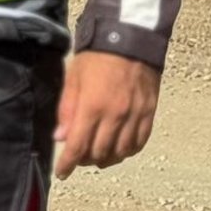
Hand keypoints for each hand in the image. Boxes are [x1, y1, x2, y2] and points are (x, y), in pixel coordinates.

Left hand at [55, 51, 159, 176]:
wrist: (130, 38)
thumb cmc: (96, 56)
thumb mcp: (74, 77)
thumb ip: (67, 108)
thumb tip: (61, 137)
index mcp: (92, 106)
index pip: (78, 146)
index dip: (68, 164)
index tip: (62, 173)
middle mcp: (116, 116)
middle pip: (100, 153)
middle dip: (86, 160)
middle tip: (78, 158)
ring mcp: (135, 116)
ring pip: (121, 152)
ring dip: (107, 159)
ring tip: (97, 156)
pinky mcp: (149, 113)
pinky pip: (139, 142)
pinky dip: (128, 151)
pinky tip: (119, 149)